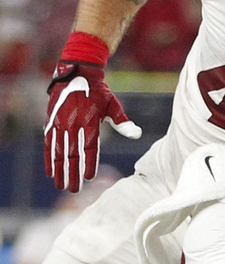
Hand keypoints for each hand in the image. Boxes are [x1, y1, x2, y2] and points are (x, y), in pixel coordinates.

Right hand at [45, 60, 141, 191]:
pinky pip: (48, 144)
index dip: (89, 163)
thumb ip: (123, 122)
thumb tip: (136, 134)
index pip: (89, 147)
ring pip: (58, 151)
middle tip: (73, 190)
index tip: (89, 178)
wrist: (76, 73)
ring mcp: (59, 123)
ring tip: (61, 185)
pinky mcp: (51, 122)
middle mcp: (72, 124)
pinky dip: (49, 158)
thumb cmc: (98, 92)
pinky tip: (50, 171)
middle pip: (72, 154)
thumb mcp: (113, 105)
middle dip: (72, 173)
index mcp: (89, 121)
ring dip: (59, 170)